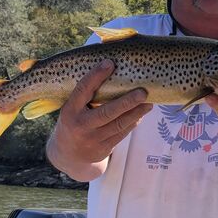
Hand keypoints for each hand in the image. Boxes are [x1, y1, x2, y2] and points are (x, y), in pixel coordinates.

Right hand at [47, 60, 152, 179]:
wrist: (69, 154)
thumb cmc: (74, 120)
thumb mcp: (72, 107)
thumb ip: (86, 93)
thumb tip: (110, 67)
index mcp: (70, 110)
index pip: (83, 90)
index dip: (96, 76)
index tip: (110, 63)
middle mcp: (81, 125)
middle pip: (107, 112)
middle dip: (127, 102)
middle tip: (143, 92)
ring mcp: (93, 139)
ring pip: (119, 125)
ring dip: (136, 113)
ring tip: (149, 102)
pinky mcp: (103, 148)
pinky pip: (122, 134)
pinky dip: (133, 122)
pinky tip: (141, 113)